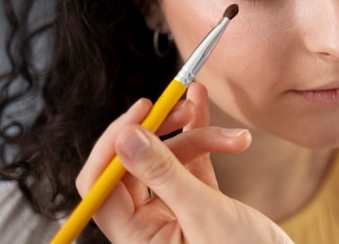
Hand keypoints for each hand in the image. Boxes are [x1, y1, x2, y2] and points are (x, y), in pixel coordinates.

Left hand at [76, 82, 293, 243]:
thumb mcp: (204, 214)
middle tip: (184, 107)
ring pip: (170, 161)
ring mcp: (172, 216)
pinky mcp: (197, 207)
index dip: (116, 142)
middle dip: (165, 134)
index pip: (102, 184)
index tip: (143, 111)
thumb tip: (125, 137)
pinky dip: (201, 141)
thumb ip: (164, 174)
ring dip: (199, 140)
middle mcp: (147, 228)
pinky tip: (204, 111)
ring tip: (236, 136)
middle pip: (138, 165)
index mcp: (136, 239)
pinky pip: (191, 166)